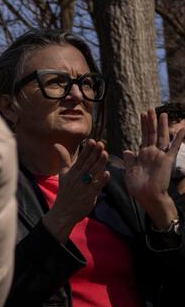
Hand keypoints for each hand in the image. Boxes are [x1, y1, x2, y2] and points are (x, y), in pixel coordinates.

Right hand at [42, 139, 108, 241]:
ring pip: (93, 173)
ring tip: (105, 154)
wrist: (63, 211)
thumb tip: (56, 144)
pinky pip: (97, 186)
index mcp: (72, 172)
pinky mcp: (89, 195)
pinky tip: (107, 173)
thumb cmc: (65, 191)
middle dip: (95, 153)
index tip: (93, 141)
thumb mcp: (62, 173)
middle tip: (101, 144)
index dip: (87, 150)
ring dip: (100, 163)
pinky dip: (102, 180)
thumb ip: (63, 159)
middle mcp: (78, 178)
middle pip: (88, 164)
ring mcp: (84, 186)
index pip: (81, 158)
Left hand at [123, 108, 184, 227]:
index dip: (143, 125)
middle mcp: (152, 153)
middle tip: (151, 109)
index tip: (142, 114)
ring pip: (161, 137)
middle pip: (152, 133)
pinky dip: (178, 138)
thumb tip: (127, 150)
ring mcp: (160, 156)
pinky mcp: (167, 160)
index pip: (143, 136)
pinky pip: (173, 147)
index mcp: (142, 155)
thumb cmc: (138, 187)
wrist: (148, 197)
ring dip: (163, 125)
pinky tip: (182, 129)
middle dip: (151, 121)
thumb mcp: (130, 172)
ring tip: (163, 114)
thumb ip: (130, 160)